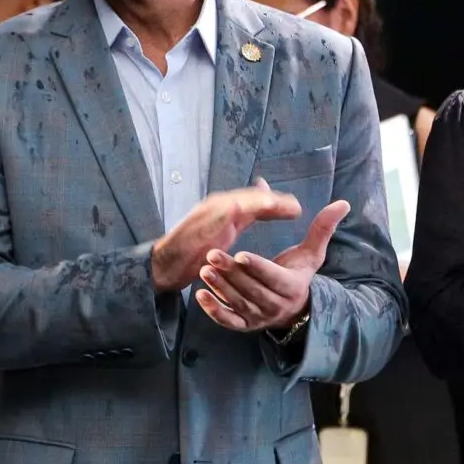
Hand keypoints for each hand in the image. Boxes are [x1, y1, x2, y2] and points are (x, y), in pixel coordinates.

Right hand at [151, 184, 305, 292]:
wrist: (166, 264)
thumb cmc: (196, 249)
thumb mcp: (227, 230)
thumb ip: (248, 214)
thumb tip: (269, 201)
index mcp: (226, 209)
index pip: (255, 202)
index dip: (276, 204)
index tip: (297, 210)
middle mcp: (216, 207)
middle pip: (248, 199)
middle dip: (270, 200)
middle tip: (293, 207)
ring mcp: (204, 215)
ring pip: (232, 203)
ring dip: (253, 202)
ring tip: (274, 204)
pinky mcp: (195, 226)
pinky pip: (212, 217)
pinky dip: (226, 212)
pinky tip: (240, 211)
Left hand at [194, 201, 348, 333]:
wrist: (293, 309)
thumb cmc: (299, 274)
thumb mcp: (311, 254)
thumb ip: (323, 229)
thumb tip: (343, 203)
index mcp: (292, 287)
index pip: (273, 277)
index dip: (257, 267)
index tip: (241, 254)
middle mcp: (276, 306)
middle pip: (252, 290)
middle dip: (232, 273)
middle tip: (212, 255)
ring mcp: (259, 318)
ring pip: (238, 303)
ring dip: (220, 288)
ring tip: (205, 269)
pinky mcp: (245, 326)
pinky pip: (229, 321)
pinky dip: (214, 311)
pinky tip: (201, 296)